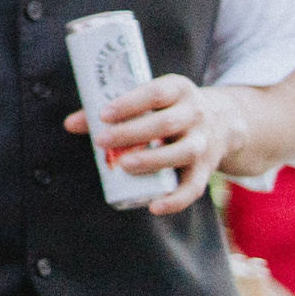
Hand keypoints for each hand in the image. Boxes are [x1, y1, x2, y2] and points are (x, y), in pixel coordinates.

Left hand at [65, 74, 244, 216]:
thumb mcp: (149, 99)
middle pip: (165, 124)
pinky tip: (153, 206)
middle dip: (132, 133)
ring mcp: (204, 142)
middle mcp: (195, 114)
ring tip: (124, 166)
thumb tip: (70, 124)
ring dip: (152, 160)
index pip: (154, 93)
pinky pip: (193, 187)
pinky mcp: (206, 169)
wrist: (224, 122)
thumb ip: (110, 111)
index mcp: (178, 89)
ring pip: (182, 152)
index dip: (129, 103)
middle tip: (101, 141)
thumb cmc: (169, 108)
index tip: (103, 114)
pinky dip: (175, 200)